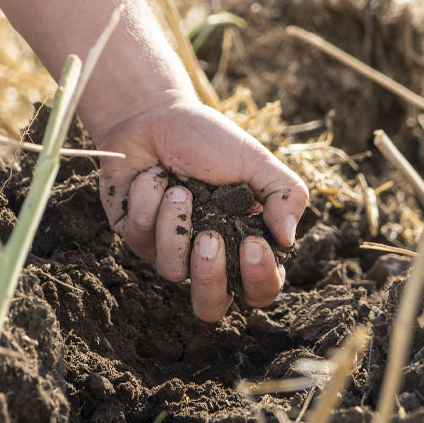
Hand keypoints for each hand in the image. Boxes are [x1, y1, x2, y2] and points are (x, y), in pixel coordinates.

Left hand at [93, 97, 308, 321]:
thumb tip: (288, 239)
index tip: (254, 245)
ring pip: (171, 271)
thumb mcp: (256, 160)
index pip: (260, 290)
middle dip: (210, 277)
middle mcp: (207, 257)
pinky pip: (140, 238)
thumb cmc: (209, 140)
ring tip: (178, 187)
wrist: (154, 116)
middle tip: (209, 239)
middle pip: (210, 307)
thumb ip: (286, 195)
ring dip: (175, 223)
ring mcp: (169, 251)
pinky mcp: (134, 238)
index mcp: (243, 243)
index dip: (260, 279)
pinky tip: (152, 176)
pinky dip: (148, 200)